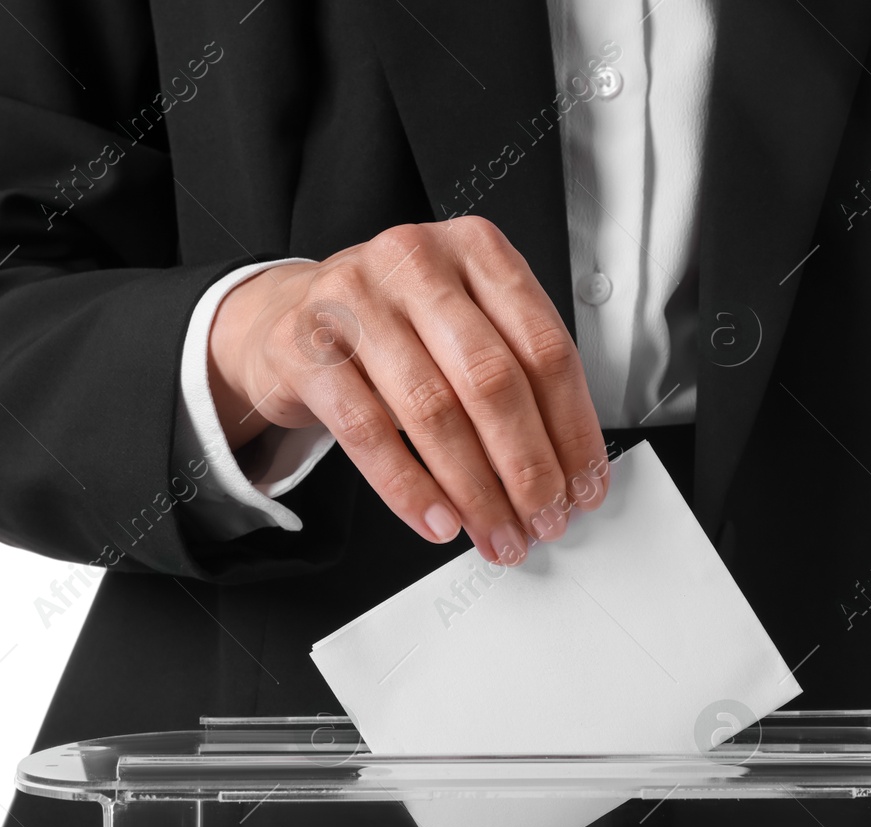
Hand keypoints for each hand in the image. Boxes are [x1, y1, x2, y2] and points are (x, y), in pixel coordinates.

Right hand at [207, 217, 608, 564]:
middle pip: (493, 380)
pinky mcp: (303, 345)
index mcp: (476, 249)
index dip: (572, 429)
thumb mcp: (463, 324)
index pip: (545, 348)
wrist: (286, 315)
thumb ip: (518, 375)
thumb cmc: (393, 326)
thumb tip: (568, 471)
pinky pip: (366, 430)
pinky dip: (409, 489)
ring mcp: (353, 298)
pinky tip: (438, 521)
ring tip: (498, 534)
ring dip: (476, 490)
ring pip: (433, 410)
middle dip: (528, 468)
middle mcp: (415, 260)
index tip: (584, 485)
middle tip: (544, 520)